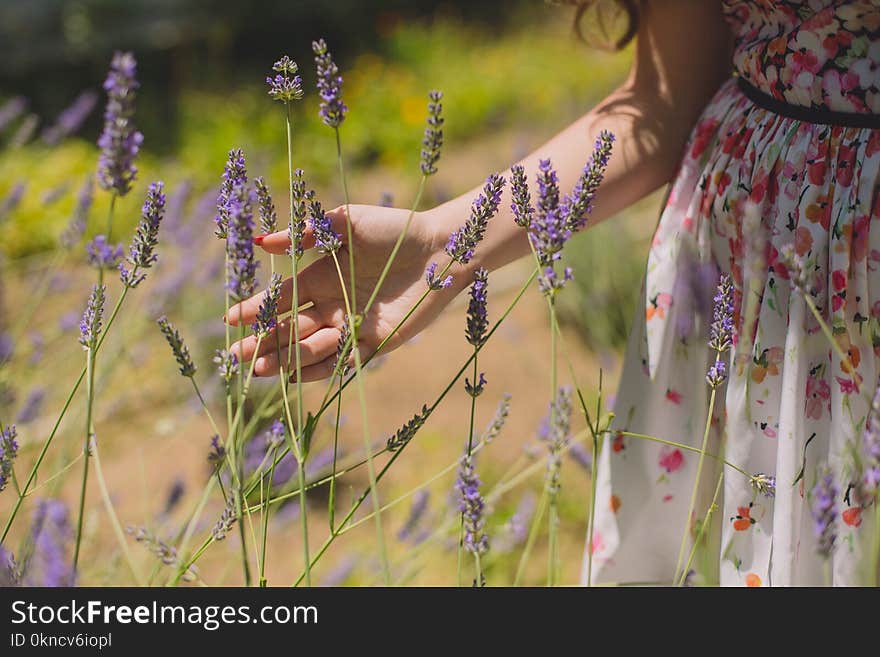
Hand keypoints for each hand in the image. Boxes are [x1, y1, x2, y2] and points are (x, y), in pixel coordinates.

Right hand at [227, 204, 465, 380]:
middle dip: (262, 343)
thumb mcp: (345, 223)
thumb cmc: (394, 229)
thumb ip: (305, 234)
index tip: (230, 320)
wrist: (440, 248)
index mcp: (321, 276)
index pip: (281, 299)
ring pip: (311, 348)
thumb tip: (260, 243)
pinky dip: (320, 368)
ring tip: (260, 368)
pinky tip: (296, 375)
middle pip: (290, 329)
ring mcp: (352, 325)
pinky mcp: (376, 342)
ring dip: (286, 359)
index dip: (255, 310)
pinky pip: (343, 361)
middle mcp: (333, 304)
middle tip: (235, 356)